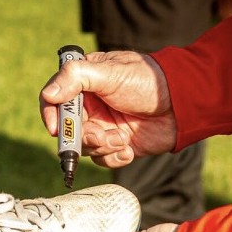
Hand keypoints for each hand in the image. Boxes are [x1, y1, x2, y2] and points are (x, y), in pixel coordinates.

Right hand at [39, 51, 177, 167]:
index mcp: (83, 84)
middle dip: (82, 136)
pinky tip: (129, 149)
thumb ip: (75, 78)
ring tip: (121, 139)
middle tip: (99, 136)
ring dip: (101, 147)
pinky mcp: (116, 144)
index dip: (50, 115)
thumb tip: (48, 95)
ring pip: (84, 147)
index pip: (53, 100)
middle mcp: (89, 106)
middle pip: (67, 129)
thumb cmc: (147, 80)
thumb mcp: (109, 72)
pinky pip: (103, 159)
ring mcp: (102, 126)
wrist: (182, 103)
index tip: (56, 128)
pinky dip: (114, 157)